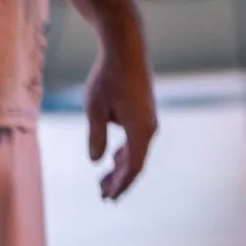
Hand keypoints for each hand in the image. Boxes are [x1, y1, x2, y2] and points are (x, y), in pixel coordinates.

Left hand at [83, 26, 157, 199]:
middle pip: (135, 162)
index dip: (121, 185)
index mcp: (140, 130)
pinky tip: (112, 157)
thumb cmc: (108, 77)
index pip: (133, 168)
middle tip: (103, 196)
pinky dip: (124, 152)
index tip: (108, 198)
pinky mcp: (145, 110)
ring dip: (120, 167)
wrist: (126, 47)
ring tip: (103, 181)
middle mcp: (150, 127)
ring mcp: (149, 118)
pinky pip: (136, 139)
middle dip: (119, 180)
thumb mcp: (95, 109)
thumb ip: (96, 137)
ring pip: (136, 151)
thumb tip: (96, 161)